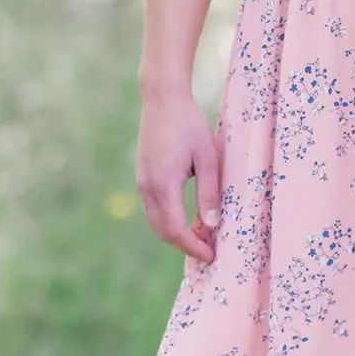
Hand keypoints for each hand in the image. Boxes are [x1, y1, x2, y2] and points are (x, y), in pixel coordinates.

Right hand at [136, 85, 222, 263]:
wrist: (162, 99)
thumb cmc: (189, 124)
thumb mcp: (207, 158)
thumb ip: (209, 193)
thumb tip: (212, 225)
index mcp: (164, 185)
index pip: (176, 230)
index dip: (193, 247)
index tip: (210, 255)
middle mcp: (148, 187)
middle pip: (163, 232)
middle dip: (184, 246)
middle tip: (208, 251)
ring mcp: (142, 182)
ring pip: (156, 222)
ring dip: (175, 235)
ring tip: (200, 238)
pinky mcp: (143, 177)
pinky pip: (153, 209)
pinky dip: (168, 221)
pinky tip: (186, 220)